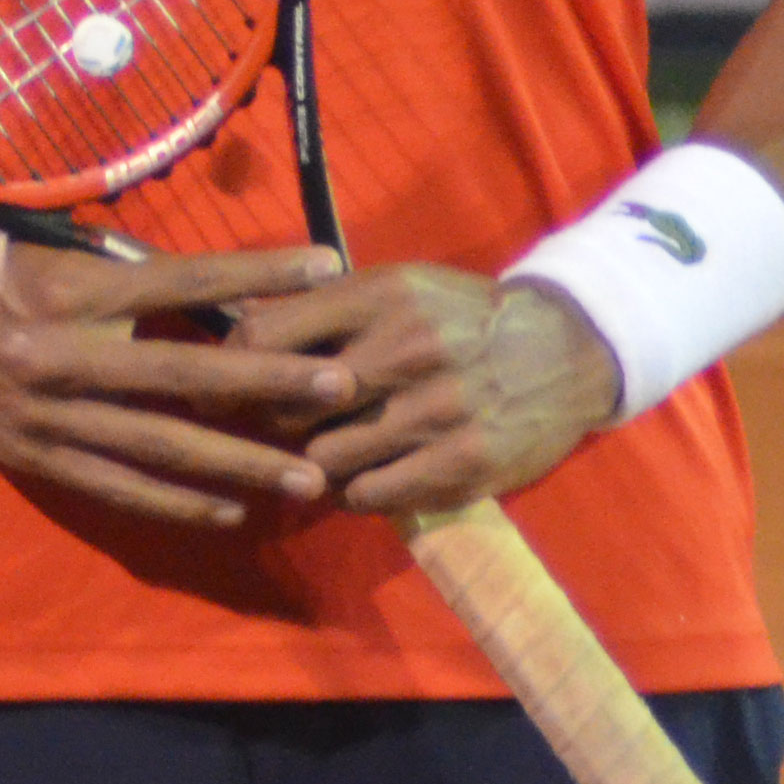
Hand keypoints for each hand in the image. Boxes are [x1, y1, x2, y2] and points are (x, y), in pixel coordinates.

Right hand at [0, 198, 361, 530]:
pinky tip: (232, 511)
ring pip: (160, 449)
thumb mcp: (52, 252)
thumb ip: (128, 276)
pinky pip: (118, 489)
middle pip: (186, 379)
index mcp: (68, 295)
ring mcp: (46, 419)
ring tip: (308, 477)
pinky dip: (179, 503)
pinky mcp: (33, 457)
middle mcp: (61, 361)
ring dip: (241, 465)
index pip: (182, 283)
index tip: (323, 266)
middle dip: (270, 388)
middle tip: (341, 391)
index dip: (254, 275)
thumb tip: (218, 294)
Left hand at [231, 264, 623, 513]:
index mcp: (382, 296)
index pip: (271, 335)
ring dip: (313, 462)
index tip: (219, 385)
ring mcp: (437, 412)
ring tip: (319, 453)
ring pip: (325, 457)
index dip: (232, 367)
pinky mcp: (463, 464)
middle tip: (266, 427)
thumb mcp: (397, 288)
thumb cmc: (462, 318)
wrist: (564, 351)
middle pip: (290, 404)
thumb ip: (325, 307)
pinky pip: (370, 495)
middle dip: (269, 420)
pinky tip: (362, 476)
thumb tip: (238, 326)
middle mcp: (408, 350)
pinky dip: (354, 491)